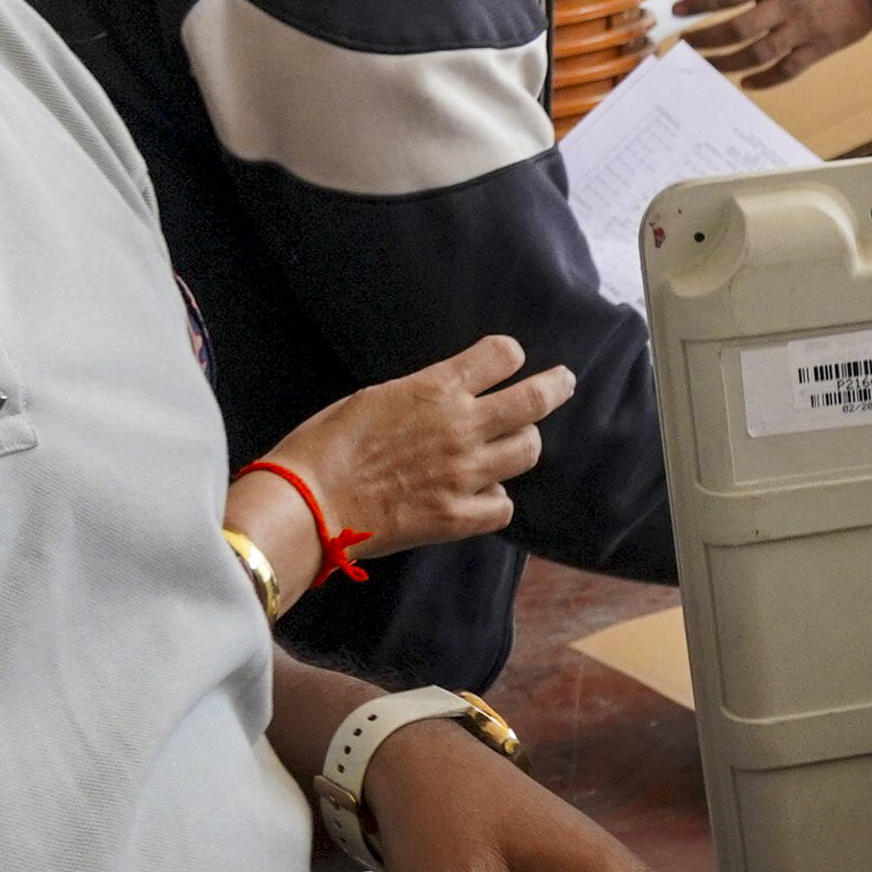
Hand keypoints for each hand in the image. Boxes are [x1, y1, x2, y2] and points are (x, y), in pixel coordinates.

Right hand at [245, 336, 573, 576]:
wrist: (308, 503)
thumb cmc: (325, 444)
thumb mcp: (374, 397)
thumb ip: (421, 395)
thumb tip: (444, 396)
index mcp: (435, 389)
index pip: (502, 355)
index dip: (509, 355)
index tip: (510, 359)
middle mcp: (461, 427)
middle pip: (534, 400)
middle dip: (555, 386)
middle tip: (563, 382)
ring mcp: (464, 473)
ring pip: (528, 450)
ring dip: (523, 444)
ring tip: (514, 445)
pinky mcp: (458, 517)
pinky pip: (504, 505)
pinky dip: (496, 499)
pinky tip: (482, 495)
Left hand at [674, 0, 871, 87]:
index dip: (699, 4)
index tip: (677, 12)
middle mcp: (787, 1)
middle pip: (737, 29)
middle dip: (706, 40)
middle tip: (685, 46)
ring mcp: (805, 27)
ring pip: (758, 53)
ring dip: (728, 63)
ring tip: (708, 66)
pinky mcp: (822, 46)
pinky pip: (788, 70)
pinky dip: (765, 80)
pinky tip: (747, 83)